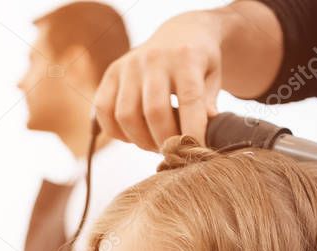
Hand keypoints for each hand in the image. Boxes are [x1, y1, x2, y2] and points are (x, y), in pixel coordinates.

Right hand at [93, 11, 221, 149]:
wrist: (179, 33)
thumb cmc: (199, 63)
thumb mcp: (213, 77)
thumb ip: (207, 104)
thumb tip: (201, 137)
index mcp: (185, 57)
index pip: (189, 100)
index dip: (192, 132)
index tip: (195, 152)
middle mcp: (154, 58)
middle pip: (154, 112)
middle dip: (165, 142)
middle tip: (173, 151)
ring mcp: (128, 65)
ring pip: (125, 115)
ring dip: (140, 140)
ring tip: (154, 145)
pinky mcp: (111, 73)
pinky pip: (103, 110)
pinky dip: (116, 132)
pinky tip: (132, 135)